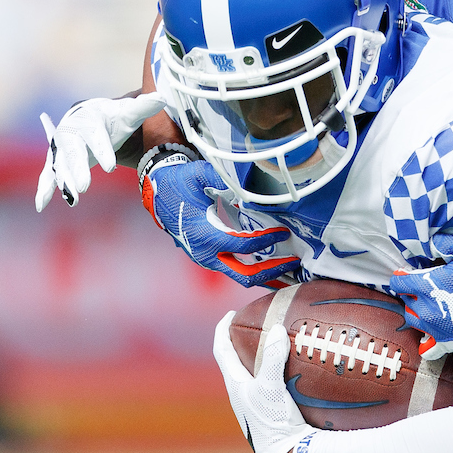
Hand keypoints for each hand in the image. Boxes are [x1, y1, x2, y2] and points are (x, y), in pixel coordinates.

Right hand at [35, 93, 166, 210]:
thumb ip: (143, 107)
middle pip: (74, 152)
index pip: (96, 136)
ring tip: (72, 198)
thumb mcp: (127, 113)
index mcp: (89, 120)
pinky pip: (48, 175)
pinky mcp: (57, 161)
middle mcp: (71, 133)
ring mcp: (61, 148)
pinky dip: (44, 189)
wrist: (89, 116)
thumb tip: (161, 98)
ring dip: (64, 181)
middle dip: (78, 169)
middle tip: (84, 187)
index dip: (102, 150)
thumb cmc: (112, 118)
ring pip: (60, 165)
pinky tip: (42, 205)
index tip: (111, 167)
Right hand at [142, 158, 300, 287]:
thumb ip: (222, 179)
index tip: (284, 233)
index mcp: (203, 235)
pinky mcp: (209, 258)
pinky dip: (255, 269)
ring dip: (265, 274)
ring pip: (241, 277)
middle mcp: (205, 254)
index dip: (267, 240)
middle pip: (245, 275)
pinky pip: (236, 270)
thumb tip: (249, 184)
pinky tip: (271, 263)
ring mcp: (207, 259)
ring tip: (288, 268)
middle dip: (272, 271)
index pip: (243, 245)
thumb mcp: (199, 175)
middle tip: (294, 262)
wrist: (157, 193)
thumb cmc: (178, 183)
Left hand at [214, 313, 315, 452]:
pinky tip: (297, 367)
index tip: (230, 313)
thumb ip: (271, 358)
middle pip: (236, 360)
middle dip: (242, 340)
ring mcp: (258, 402)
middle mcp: (243, 393)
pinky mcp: (273, 409)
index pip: (221, 351)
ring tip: (277, 341)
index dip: (222, 330)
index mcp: (235, 385)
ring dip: (262, 355)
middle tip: (255, 324)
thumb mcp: (270, 387)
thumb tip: (275, 329)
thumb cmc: (272, 421)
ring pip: (255, 372)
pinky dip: (280, 369)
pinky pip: (272, 382)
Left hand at [389, 234, 452, 359]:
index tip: (409, 274)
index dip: (402, 276)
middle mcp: (426, 309)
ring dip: (418, 311)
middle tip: (426, 286)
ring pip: (414, 320)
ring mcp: (435, 328)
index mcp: (428, 286)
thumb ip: (447, 244)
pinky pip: (427, 346)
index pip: (399, 283)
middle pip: (405, 302)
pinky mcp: (447, 341)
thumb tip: (433, 242)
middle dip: (412, 293)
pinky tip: (435, 329)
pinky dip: (427, 339)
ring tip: (432, 304)